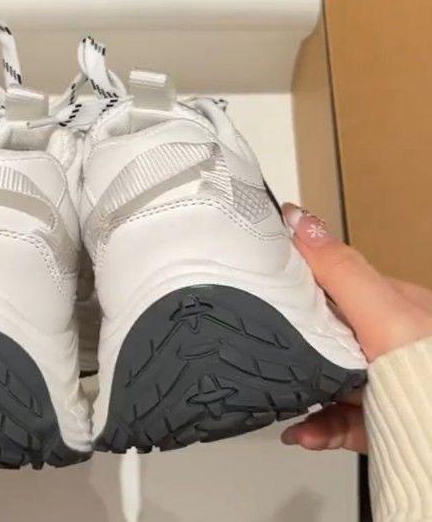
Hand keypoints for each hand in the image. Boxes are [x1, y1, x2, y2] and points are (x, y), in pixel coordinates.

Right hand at [279, 204, 431, 453]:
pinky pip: (341, 420)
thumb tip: (299, 221)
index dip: (296, 279)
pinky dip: (317, 426)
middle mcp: (388, 342)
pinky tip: (299, 431)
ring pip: (330, 379)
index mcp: (392, 305)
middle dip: (293, 341)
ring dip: (301, 391)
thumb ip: (340, 272)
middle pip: (326, 332)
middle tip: (262, 345)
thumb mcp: (384, 314)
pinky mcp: (382, 421)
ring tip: (278, 398)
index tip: (260, 282)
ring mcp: (384, 383)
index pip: (334, 282)